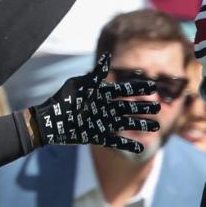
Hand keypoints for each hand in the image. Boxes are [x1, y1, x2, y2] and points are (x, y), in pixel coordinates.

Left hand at [27, 52, 161, 152]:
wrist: (48, 122)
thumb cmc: (62, 100)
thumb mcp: (78, 85)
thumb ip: (95, 75)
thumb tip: (107, 58)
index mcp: (102, 94)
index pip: (125, 90)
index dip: (138, 88)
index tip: (153, 86)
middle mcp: (106, 108)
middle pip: (129, 107)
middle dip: (144, 107)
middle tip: (158, 108)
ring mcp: (103, 123)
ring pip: (127, 124)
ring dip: (141, 125)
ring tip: (155, 127)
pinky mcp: (98, 137)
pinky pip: (116, 141)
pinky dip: (128, 145)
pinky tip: (140, 148)